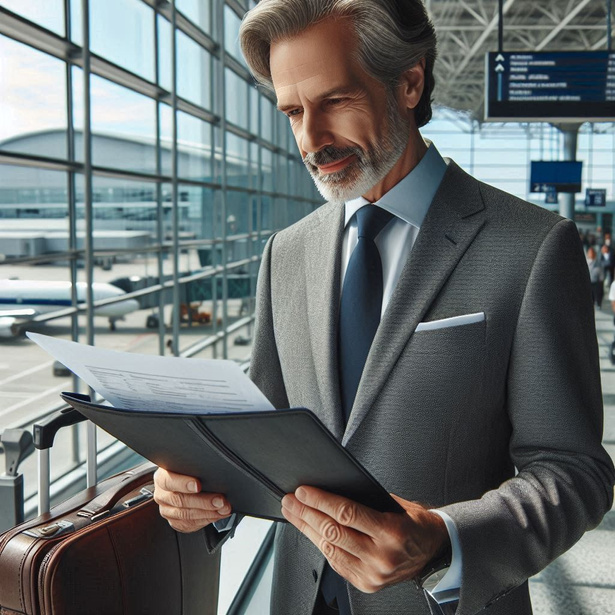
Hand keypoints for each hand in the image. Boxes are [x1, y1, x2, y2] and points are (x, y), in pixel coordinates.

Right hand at [153, 468, 231, 532]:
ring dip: (209, 513)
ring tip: (224, 508)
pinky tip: (218, 514)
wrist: (183, 482)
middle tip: (220, 500)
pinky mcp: (174, 522)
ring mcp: (167, 510)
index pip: (168, 481)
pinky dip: (207, 520)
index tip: (199, 485)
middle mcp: (162, 495)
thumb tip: (212, 467)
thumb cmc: (188, 471)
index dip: (183, 484)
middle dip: (203, 501)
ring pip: (186, 515)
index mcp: (161, 477)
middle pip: (180, 500)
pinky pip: (190, 524)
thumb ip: (194, 465)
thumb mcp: (188, 464)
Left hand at [281, 486, 448, 592]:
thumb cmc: (415, 523)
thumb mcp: (396, 505)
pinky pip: (336, 563)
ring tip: (294, 513)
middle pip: (333, 531)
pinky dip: (321, 545)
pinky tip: (310, 532)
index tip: (303, 491)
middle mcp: (382, 556)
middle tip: (290, 500)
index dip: (321, 501)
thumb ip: (366, 501)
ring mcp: (374, 574)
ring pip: (330, 548)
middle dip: (306, 513)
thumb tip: (331, 489)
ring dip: (307, 529)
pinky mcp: (367, 584)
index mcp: (391, 531)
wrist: (435, 553)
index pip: (347, 513)